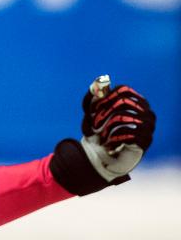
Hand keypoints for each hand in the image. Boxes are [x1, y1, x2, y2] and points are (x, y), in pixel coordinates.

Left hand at [49, 76, 155, 195]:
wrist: (103, 157)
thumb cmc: (98, 132)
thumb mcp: (90, 114)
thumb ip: (92, 97)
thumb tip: (98, 82)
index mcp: (136, 102)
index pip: (124, 90)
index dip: (106, 96)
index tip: (93, 108)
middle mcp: (147, 111)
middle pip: (123, 101)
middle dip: (104, 112)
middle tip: (94, 124)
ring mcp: (149, 126)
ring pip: (122, 116)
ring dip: (107, 128)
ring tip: (102, 137)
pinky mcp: (146, 140)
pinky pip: (127, 132)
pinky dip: (113, 139)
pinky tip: (109, 145)